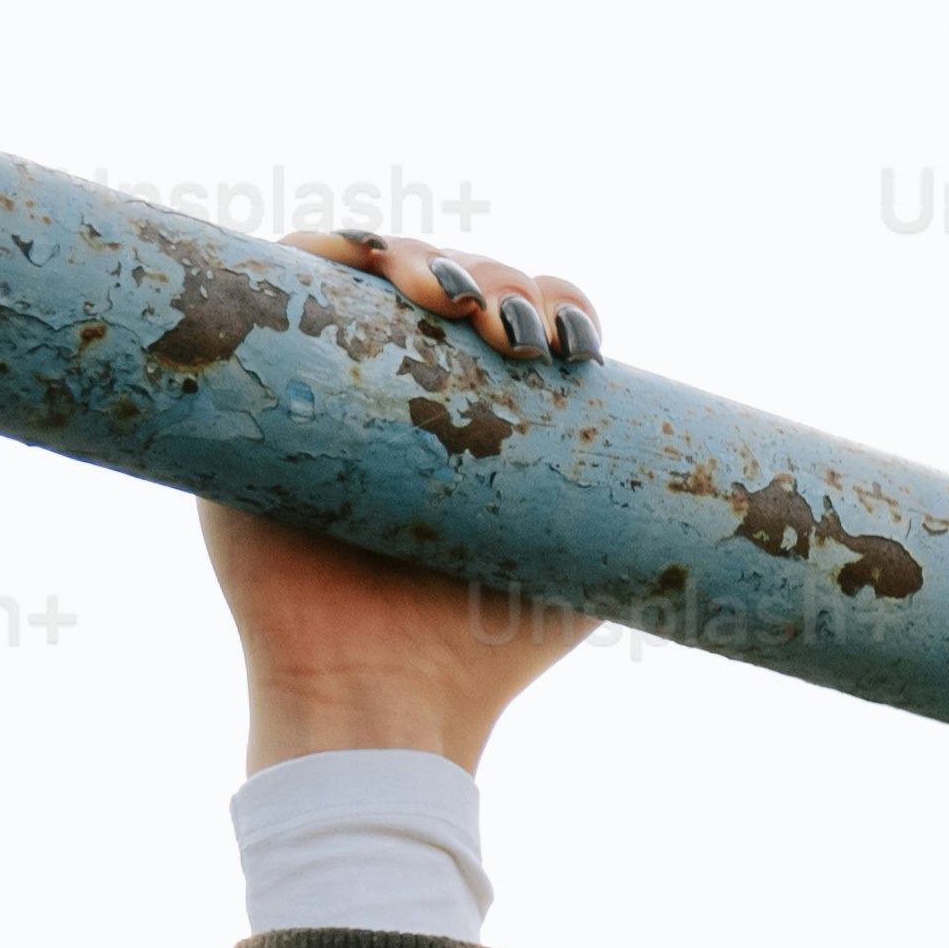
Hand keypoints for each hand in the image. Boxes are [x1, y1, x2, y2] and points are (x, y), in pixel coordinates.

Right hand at [203, 237, 611, 767]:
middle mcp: (399, 395)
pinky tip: (371, 265)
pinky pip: (272, 285)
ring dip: (422, 261)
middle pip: (450, 285)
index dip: (554, 303)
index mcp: (476, 422)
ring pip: (370, 277)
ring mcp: (323, 386)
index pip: (518, 318)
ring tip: (459, 302)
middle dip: (495, 281)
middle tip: (518, 332)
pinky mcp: (249, 393)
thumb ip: (627, 506)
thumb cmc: (483, 648)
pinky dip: (322, 252)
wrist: (380, 696)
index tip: (577, 344)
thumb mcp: (585, 564)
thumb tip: (699, 456)